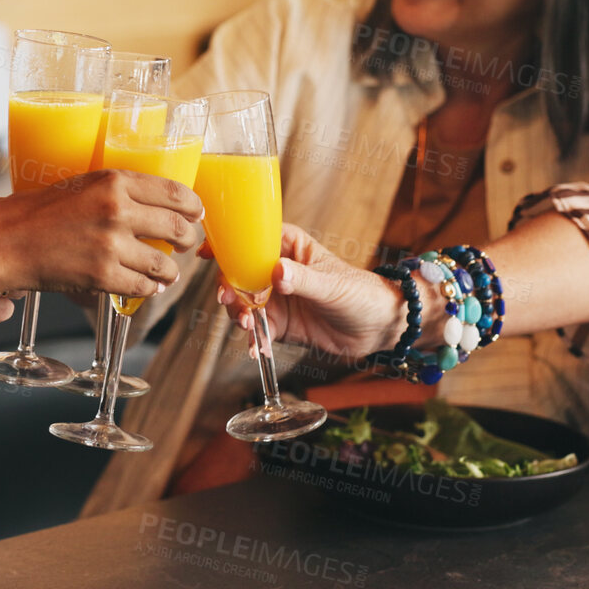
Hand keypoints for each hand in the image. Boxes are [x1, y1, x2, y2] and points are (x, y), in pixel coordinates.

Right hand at [0, 169, 202, 298]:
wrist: (6, 240)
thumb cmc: (37, 212)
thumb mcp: (82, 185)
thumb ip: (117, 191)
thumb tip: (153, 206)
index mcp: (114, 181)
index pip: (174, 191)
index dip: (193, 205)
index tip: (197, 213)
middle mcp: (117, 210)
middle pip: (177, 227)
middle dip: (188, 239)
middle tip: (186, 244)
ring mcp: (111, 245)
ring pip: (164, 264)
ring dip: (170, 272)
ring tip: (167, 273)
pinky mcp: (102, 275)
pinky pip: (142, 286)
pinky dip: (148, 289)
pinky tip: (146, 286)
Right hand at [213, 223, 405, 358]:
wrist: (380, 328)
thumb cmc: (363, 294)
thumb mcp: (332, 285)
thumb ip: (302, 280)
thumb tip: (276, 272)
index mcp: (290, 248)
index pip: (254, 239)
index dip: (229, 244)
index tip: (209, 253)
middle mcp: (278, 271)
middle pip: (240, 274)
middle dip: (230, 289)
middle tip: (229, 301)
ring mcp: (277, 299)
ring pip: (243, 303)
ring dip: (239, 316)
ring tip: (249, 327)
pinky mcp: (280, 325)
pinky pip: (257, 330)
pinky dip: (253, 340)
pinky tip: (257, 349)